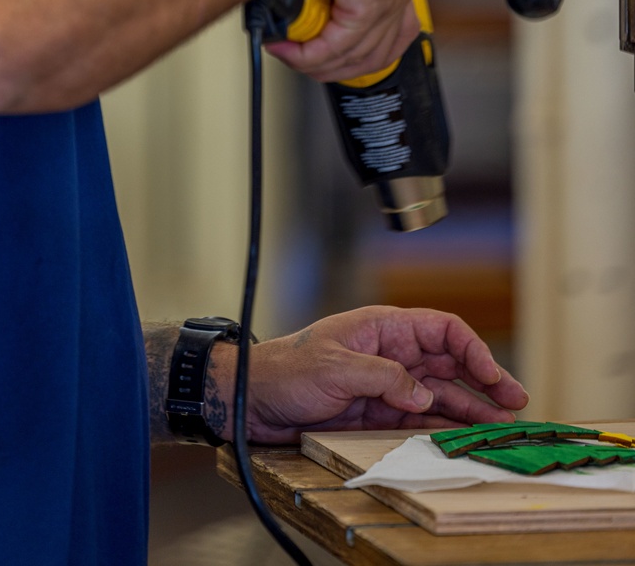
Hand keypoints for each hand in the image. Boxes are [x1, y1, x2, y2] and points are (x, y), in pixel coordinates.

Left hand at [208, 306, 528, 442]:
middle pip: (450, 364)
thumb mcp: (334, 367)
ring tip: (500, 429)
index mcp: (383, 328)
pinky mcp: (378, 413)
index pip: (441, 330)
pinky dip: (444, 430)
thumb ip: (383, 377)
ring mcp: (387, 385)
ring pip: (440, 396)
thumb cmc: (284, 369)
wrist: (252, 399)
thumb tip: (423, 394)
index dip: (473, 350)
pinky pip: (421, 421)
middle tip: (516, 404)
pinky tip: (464, 441)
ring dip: (471, 411)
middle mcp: (391, 354)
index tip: (495, 375)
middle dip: (485, 382)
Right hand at [264, 0, 418, 82]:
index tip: (333, 58)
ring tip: (289, 56)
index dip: (362, 53)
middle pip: (378, 54)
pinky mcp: (370, 6)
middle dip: (339, 67)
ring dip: (318, 64)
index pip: (393, 32)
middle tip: (305, 63)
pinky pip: (338, 47)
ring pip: (357, 56)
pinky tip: (289, 51)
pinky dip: (310, 56)